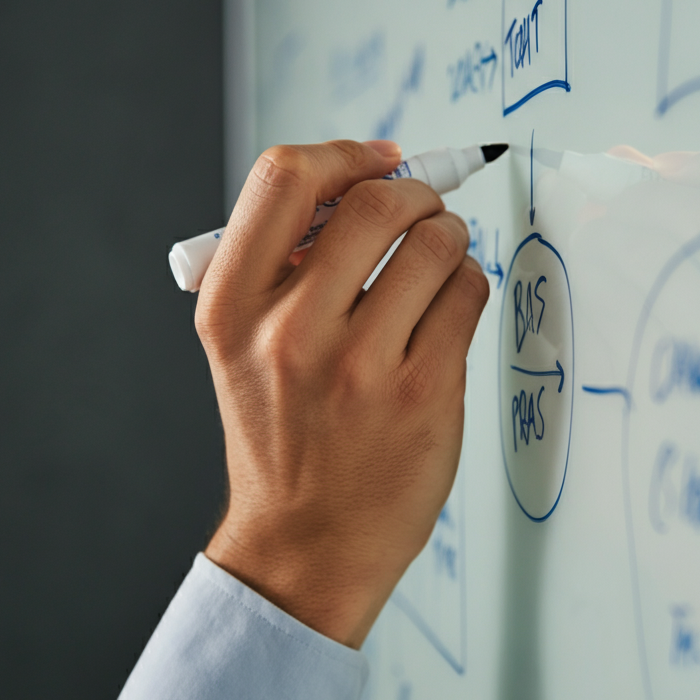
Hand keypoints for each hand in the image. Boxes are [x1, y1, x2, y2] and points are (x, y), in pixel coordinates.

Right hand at [195, 140, 489, 647]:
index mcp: (231, 307)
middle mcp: (289, 331)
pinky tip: (449, 309)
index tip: (380, 160)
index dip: (344, 155)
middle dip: (416, 193)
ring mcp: (359, 366)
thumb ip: (286, 264)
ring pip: (436, 243)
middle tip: (424, 210)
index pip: (283, 179)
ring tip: (439, 262)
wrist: (306, 544)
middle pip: (378, 202)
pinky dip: (468, 284)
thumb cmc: (284, 436)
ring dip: (449, 237)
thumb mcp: (244, 346)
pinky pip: (468, 293)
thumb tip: (365, 182)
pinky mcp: (422, 394)